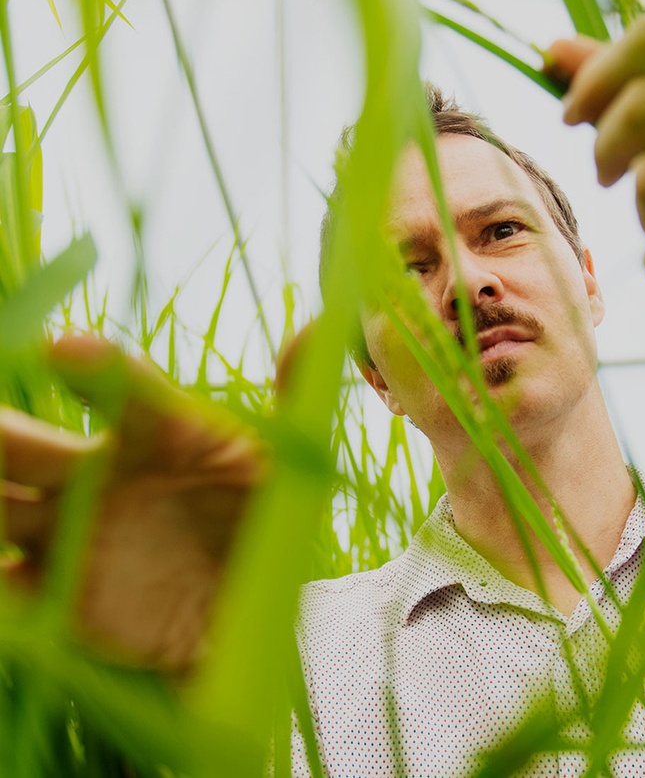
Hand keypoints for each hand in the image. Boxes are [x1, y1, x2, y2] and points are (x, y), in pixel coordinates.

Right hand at [0, 335, 266, 672]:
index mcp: (154, 433)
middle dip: (0, 433)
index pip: (121, 392)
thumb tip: (323, 325)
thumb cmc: (255, 520)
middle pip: (25, 443)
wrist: (241, 608)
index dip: (96, 371)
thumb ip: (293, 398)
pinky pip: (4, 585)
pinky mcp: (52, 593)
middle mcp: (95, 472)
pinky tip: (0, 578)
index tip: (66, 350)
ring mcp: (66, 531)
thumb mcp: (283, 465)